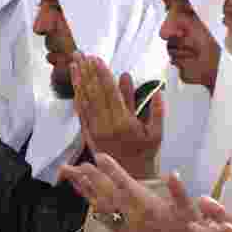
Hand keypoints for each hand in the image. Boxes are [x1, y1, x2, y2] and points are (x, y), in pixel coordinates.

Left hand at [59, 153, 198, 231]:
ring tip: (71, 174)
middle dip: (92, 177)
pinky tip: (83, 194)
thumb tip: (173, 174)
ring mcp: (124, 226)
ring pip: (100, 204)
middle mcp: (132, 217)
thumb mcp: (189, 213)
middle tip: (79, 163)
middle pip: (107, 193)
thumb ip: (180, 193)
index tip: (99, 157)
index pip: (126, 185)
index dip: (112, 170)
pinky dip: (91, 203)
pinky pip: (102, 216)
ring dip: (85, 188)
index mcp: (148, 208)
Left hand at [72, 55, 162, 179]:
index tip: (96, 58)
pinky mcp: (88, 134)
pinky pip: (81, 112)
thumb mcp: (156, 133)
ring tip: (75, 62)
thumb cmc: (146, 154)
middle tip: (81, 53)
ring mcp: (94, 130)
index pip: (110, 93)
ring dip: (79, 80)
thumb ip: (155, 110)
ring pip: (84, 100)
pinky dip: (77, 95)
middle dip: (87, 71)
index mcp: (123, 123)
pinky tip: (75, 83)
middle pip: (94, 93)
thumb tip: (155, 89)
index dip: (102, 74)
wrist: (130, 178)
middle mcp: (105, 125)